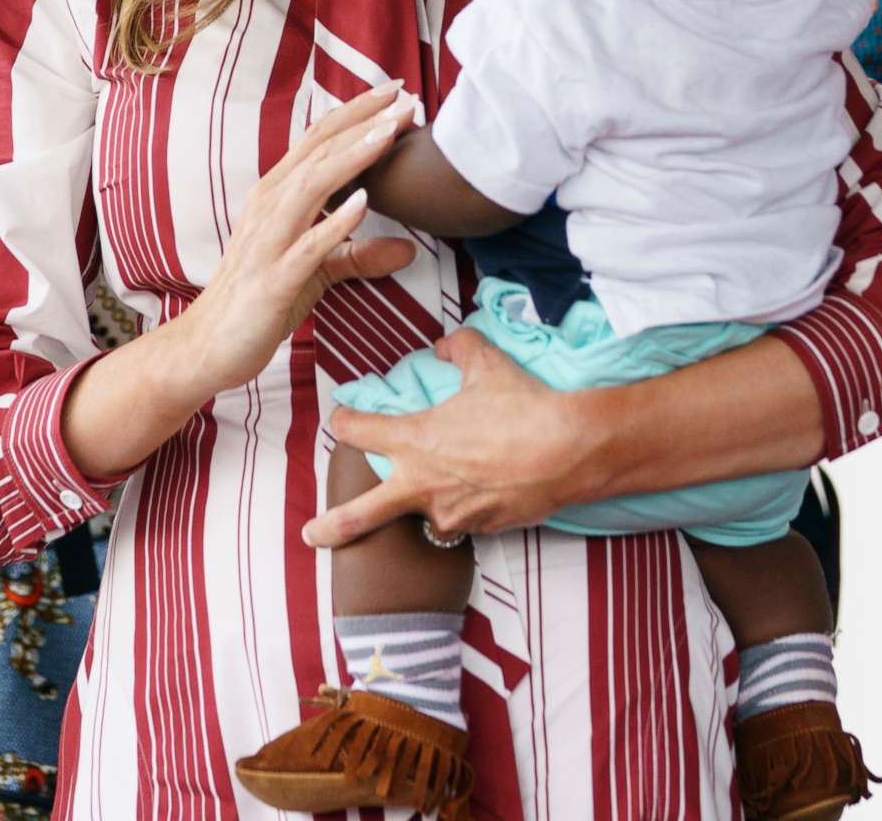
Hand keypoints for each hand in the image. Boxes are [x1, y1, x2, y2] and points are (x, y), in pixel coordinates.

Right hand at [163, 84, 419, 401]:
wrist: (209, 346)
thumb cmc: (260, 302)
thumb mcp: (316, 273)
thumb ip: (356, 255)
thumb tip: (408, 250)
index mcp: (276, 195)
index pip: (319, 141)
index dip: (357, 113)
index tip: (396, 91)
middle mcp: (268, 206)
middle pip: (319, 151)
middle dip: (363, 121)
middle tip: (406, 97)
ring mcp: (268, 241)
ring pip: (312, 185)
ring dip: (354, 156)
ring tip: (391, 133)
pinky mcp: (272, 279)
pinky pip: (306, 246)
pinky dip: (334, 223)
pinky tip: (363, 205)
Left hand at [305, 329, 589, 545]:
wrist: (570, 450)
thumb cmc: (523, 405)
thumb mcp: (485, 364)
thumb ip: (457, 348)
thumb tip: (443, 345)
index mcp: (414, 442)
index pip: (360, 432)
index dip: (346, 422)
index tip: (343, 418)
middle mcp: (423, 484)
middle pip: (363, 514)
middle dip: (333, 526)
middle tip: (311, 535)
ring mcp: (452, 513)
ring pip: (425, 512)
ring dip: (427, 500)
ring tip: (453, 482)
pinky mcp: (482, 528)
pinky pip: (463, 518)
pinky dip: (466, 504)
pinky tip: (488, 484)